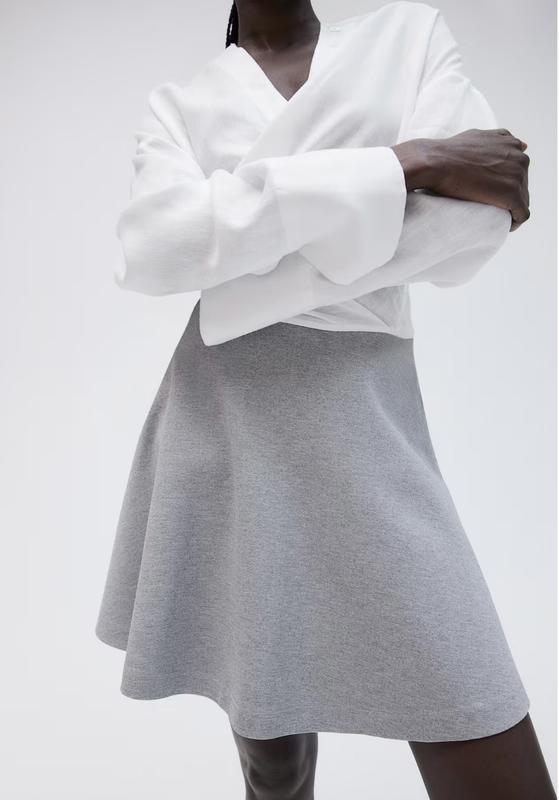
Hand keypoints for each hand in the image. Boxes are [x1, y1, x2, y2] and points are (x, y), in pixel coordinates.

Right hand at [392, 129, 530, 231]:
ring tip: (495, 216)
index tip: (494, 190)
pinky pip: (522, 214)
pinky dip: (515, 221)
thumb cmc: (450, 151)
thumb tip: (522, 144)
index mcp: (511, 145)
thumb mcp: (478, 135)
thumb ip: (499, 138)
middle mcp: (519, 158)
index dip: (507, 180)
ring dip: (512, 209)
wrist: (437, 163)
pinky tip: (505, 225)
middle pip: (522, 183)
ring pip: (523, 199)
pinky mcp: (512, 195)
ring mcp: (517, 176)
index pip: (518, 167)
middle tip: (490, 205)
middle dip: (510, 194)